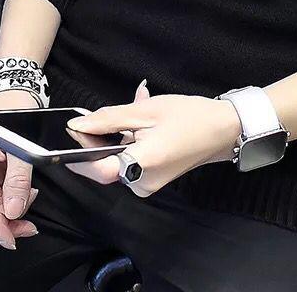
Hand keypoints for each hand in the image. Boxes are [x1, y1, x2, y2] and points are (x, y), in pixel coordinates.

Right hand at [0, 90, 40, 248]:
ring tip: (31, 199)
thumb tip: (14, 211)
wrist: (13, 92)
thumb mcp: (23, 146)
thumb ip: (19, 179)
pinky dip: (8, 196)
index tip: (11, 240)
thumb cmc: (18, 112)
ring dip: (8, 208)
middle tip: (28, 228)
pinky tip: (24, 192)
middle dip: (4, 220)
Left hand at [64, 80, 241, 195]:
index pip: (96, 169)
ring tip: (135, 111)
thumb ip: (109, 119)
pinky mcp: (151, 181)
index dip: (79, 151)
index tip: (73, 132)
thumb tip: (77, 125)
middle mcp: (141, 182)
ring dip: (117, 137)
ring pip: (117, 160)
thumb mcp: (147, 110)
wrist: (224, 129)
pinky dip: (130, 143)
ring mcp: (146, 185)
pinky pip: (130, 162)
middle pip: (105, 163)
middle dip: (101, 137)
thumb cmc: (189, 116)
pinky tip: (143, 124)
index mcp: (141, 164)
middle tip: (108, 112)